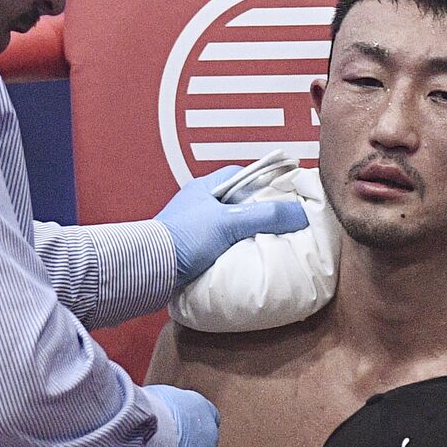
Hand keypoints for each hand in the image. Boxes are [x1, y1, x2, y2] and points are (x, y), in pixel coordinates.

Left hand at [156, 165, 309, 287]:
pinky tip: (242, 260)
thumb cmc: (181, 239)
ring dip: (244, 235)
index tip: (283, 194)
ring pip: (229, 227)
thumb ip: (266, 216)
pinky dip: (232, 252)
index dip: (264, 184)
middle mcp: (198, 205)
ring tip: (264, 244)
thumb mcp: (230, 222)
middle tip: (278, 222)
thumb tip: (299, 213)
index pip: (242, 177)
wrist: (147, 270)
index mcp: (205, 188)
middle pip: (238, 203)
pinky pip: (219, 247)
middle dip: (257, 212)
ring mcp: (193, 229)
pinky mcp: (190, 251)